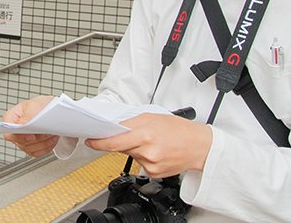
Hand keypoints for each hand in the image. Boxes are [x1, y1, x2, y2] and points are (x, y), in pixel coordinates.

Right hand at [2, 95, 57, 156]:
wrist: (50, 109)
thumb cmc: (40, 105)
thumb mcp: (34, 105)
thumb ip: (27, 115)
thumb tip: (22, 125)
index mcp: (10, 118)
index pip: (8, 131)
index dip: (18, 136)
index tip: (31, 136)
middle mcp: (14, 131)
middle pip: (20, 142)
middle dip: (36, 138)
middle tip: (47, 132)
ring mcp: (22, 140)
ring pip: (29, 149)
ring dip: (43, 143)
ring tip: (52, 133)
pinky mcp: (31, 147)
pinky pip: (37, 153)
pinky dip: (46, 147)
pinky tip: (52, 139)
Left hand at [85, 113, 211, 177]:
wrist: (199, 146)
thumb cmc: (179, 130)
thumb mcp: (153, 117)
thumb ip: (132, 122)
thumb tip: (114, 127)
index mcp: (145, 135)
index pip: (113, 142)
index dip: (98, 143)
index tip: (90, 140)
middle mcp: (147, 152)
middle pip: (121, 148)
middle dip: (122, 140)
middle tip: (134, 134)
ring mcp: (150, 165)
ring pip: (131, 155)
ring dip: (134, 148)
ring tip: (151, 141)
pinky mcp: (154, 174)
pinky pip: (140, 164)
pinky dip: (143, 157)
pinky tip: (156, 151)